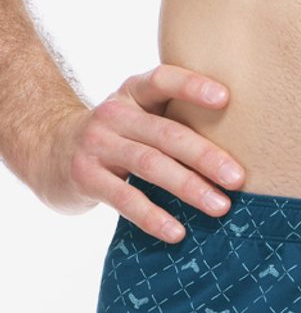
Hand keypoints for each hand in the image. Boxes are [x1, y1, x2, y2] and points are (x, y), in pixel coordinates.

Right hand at [36, 64, 245, 241]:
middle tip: (238, 179)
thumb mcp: (139, 118)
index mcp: (134, 94)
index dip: (192, 86)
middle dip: (205, 156)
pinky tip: (178, 232)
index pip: (162, 80)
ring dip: (188, 187)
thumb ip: (174, 122)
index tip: (226, 99)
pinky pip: (124, 198)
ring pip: (149, 165)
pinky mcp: (86, 177)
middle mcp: (114, 114)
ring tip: (220, 207)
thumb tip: (240, 153)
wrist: (48, 151)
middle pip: (166, 133)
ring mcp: (97, 145)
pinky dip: (153, 217)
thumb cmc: (116, 137)